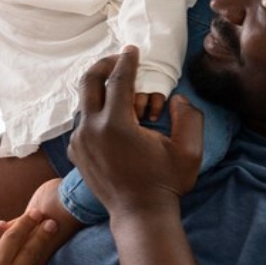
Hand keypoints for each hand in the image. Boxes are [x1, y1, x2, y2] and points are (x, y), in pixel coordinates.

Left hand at [68, 47, 202, 216]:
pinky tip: (112, 117)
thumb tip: (176, 98)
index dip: (127, 61)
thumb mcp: (189, 149)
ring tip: (122, 94)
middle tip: (119, 60)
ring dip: (101, 91)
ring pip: (85, 103)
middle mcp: (91, 129)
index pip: (118, 79)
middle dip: (104, 65)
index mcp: (116, 124)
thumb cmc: (166, 183)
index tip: (133, 49)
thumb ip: (188, 116)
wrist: (140, 215)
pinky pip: (82, 123)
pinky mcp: (76, 153)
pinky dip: (96, 113)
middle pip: (89, 81)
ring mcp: (80, 142)